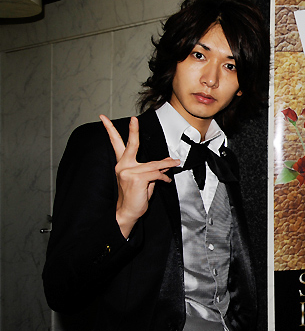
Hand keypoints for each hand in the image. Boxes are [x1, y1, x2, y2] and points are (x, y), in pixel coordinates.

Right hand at [100, 115, 179, 237]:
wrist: (127, 213)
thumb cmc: (135, 197)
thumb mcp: (143, 180)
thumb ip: (151, 170)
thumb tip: (165, 163)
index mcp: (122, 164)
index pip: (115, 144)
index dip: (110, 129)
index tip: (103, 118)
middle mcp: (123, 166)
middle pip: (131, 145)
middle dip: (133, 131)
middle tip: (134, 119)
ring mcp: (128, 171)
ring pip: (153, 164)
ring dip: (166, 164)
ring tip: (175, 164)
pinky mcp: (137, 178)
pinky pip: (156, 174)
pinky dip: (163, 177)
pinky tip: (166, 181)